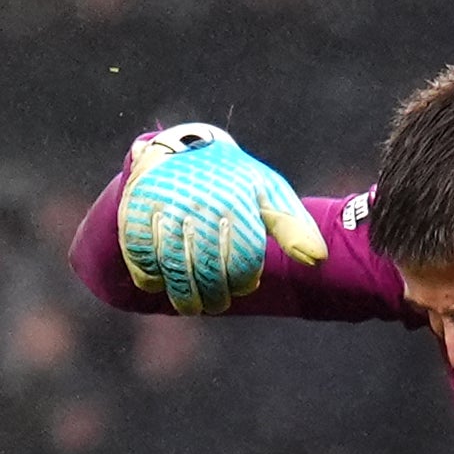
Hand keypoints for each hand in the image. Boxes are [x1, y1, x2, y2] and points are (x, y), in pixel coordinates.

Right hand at [117, 123, 326, 314]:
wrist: (182, 147)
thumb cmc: (232, 180)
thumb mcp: (267, 193)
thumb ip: (293, 226)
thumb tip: (317, 260)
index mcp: (236, 200)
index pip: (242, 258)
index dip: (243, 280)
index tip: (243, 286)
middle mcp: (200, 202)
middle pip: (207, 267)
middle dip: (214, 295)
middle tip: (216, 305)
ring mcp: (166, 206)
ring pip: (173, 265)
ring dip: (183, 295)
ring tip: (193, 306)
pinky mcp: (135, 209)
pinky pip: (139, 254)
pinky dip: (148, 276)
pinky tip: (159, 284)